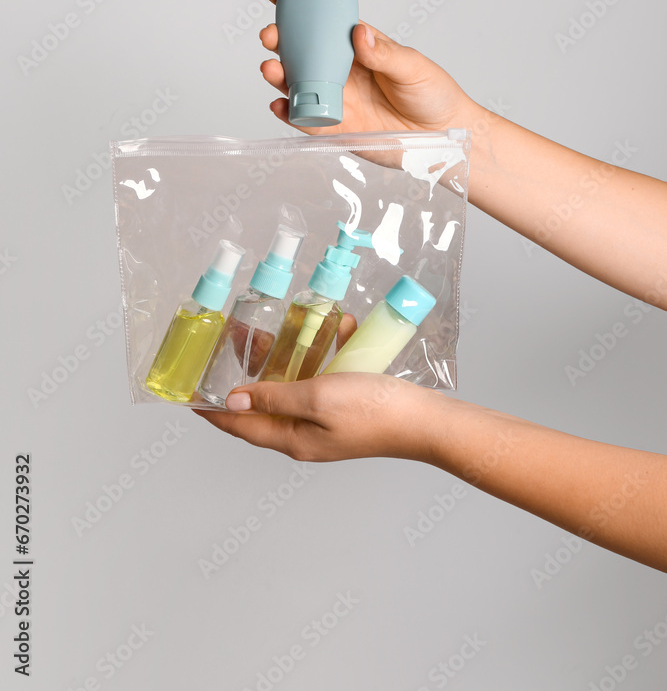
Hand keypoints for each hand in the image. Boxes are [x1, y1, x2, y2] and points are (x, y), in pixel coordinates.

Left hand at [193, 311, 441, 460]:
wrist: (425, 420)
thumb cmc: (373, 411)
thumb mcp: (316, 397)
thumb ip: (274, 396)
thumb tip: (232, 399)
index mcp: (291, 438)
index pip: (239, 424)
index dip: (211, 409)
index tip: (188, 393)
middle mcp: (304, 434)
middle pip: (263, 403)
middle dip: (248, 373)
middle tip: (235, 342)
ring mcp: (325, 422)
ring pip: (292, 387)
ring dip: (286, 359)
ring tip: (276, 332)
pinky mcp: (345, 408)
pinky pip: (323, 379)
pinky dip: (323, 356)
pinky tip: (334, 330)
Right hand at [259, 0, 476, 135]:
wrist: (445, 136)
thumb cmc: (434, 95)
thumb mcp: (413, 67)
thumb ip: (384, 53)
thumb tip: (359, 33)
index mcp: (358, 49)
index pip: (323, 24)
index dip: (298, 8)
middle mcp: (342, 72)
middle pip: (302, 53)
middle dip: (280, 42)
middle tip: (271, 35)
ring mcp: (337, 100)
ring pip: (299, 85)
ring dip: (279, 76)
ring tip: (271, 69)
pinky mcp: (337, 129)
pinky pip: (308, 121)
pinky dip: (290, 113)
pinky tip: (279, 104)